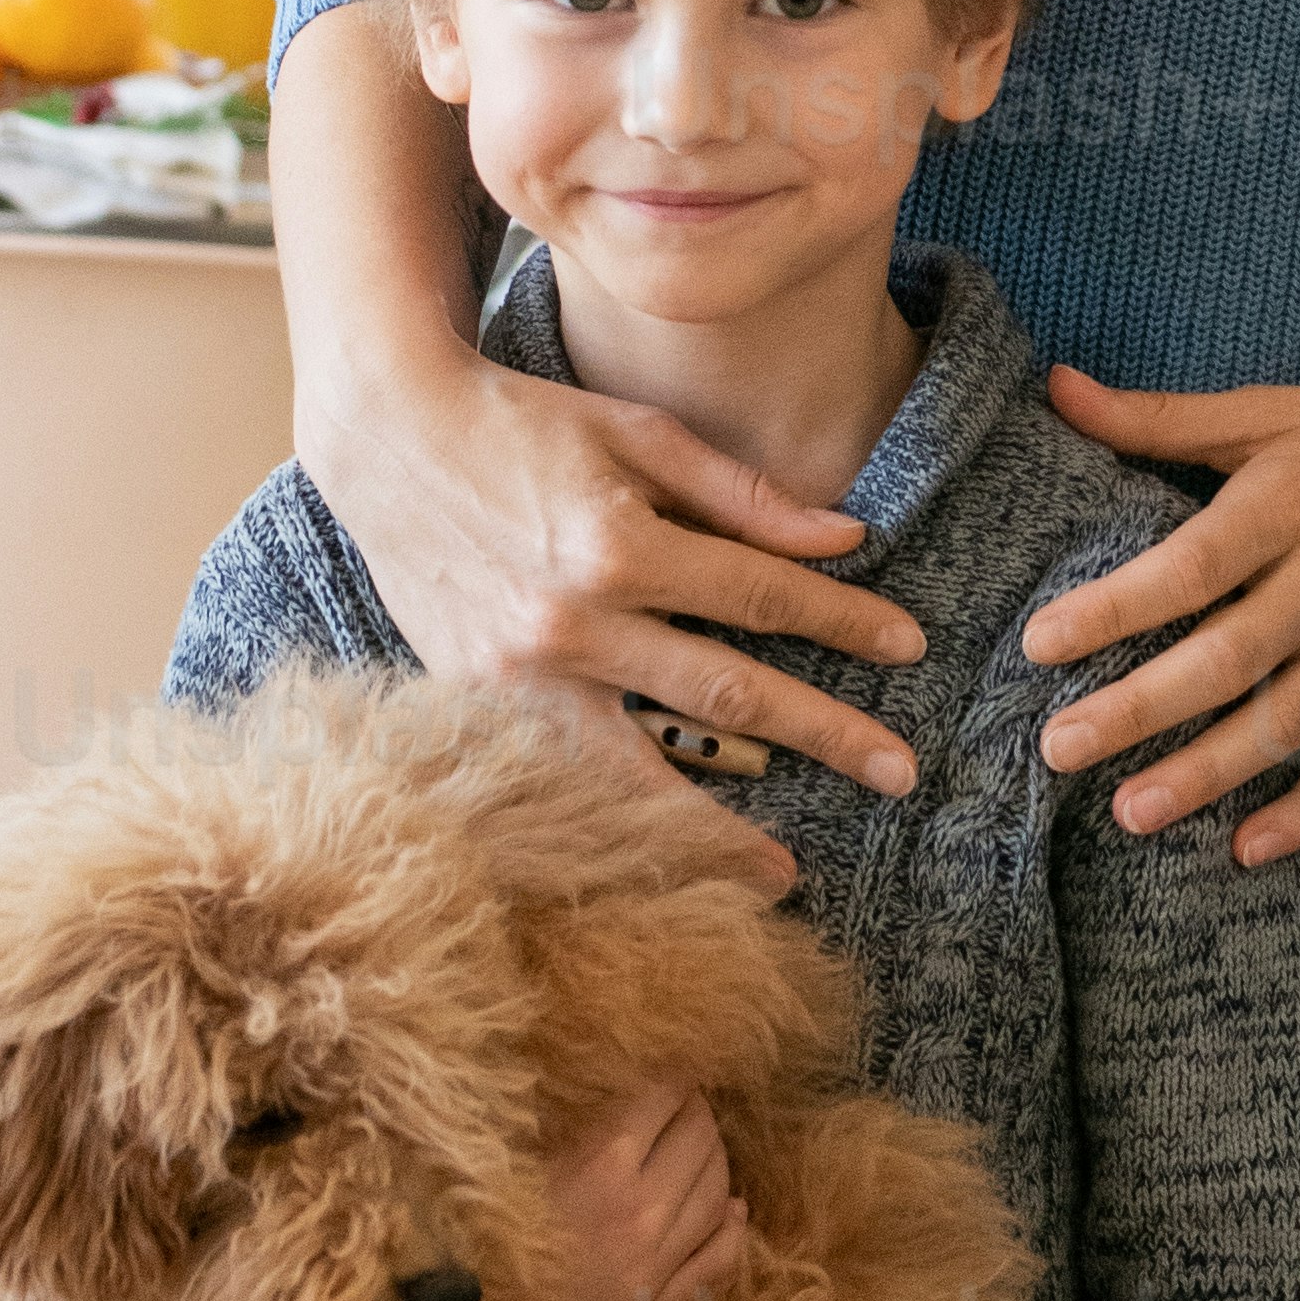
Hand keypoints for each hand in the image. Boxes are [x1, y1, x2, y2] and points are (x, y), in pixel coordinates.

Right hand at [306, 306, 918, 814]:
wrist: (390, 440)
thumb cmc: (526, 425)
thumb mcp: (641, 435)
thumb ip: (744, 497)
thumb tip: (847, 537)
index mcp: (619, 543)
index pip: (762, 596)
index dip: (843, 622)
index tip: (909, 647)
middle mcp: (572, 622)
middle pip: (725, 691)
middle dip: (822, 734)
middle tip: (899, 773)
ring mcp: (519, 676)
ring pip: (638, 767)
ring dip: (716, 826)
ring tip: (780, 875)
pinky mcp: (476, 704)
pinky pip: (567, 773)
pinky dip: (621, 815)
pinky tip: (669, 850)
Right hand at [509, 1082, 742, 1300]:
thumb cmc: (476, 1228)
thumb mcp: (517, 1156)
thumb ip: (572, 1120)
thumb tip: (616, 1081)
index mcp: (602, 1163)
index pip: (666, 1097)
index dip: (673, 1078)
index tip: (670, 1074)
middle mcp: (640, 1210)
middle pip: (700, 1139)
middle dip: (697, 1113)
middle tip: (686, 1108)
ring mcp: (652, 1265)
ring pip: (717, 1194)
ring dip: (717, 1161)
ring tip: (703, 1150)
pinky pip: (718, 1263)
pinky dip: (733, 1231)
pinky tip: (735, 1211)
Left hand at [1024, 362, 1299, 858]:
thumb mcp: (1272, 410)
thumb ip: (1160, 417)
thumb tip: (1058, 389)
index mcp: (1291, 506)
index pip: (1194, 568)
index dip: (1116, 607)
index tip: (1041, 642)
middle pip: (1225, 661)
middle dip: (1139, 711)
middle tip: (1060, 747)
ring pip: (1280, 726)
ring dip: (1206, 776)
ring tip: (1129, 813)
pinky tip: (1247, 849)